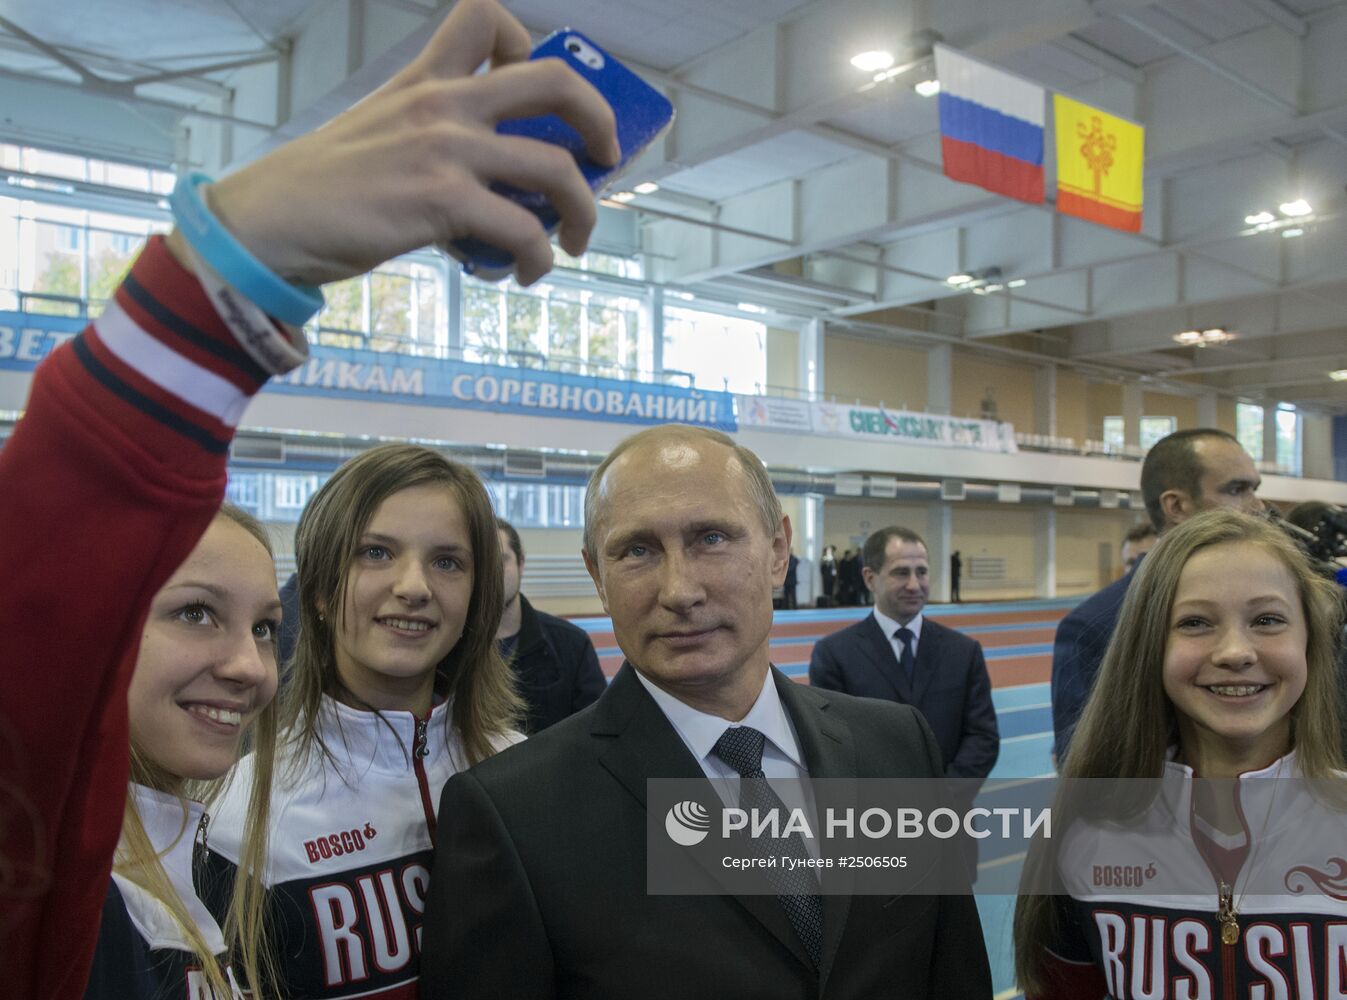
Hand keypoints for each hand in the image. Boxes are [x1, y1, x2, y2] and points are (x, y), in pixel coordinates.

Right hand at [201, 0, 619, 286]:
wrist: (268, 224)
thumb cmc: (322, 190)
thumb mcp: (379, 134)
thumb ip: (434, 138)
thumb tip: (493, 187)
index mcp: (424, 80)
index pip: (486, 17)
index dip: (529, 45)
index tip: (539, 97)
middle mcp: (442, 103)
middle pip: (554, 80)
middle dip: (600, 120)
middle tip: (603, 158)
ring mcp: (445, 149)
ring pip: (556, 167)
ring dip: (582, 211)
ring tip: (573, 240)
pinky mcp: (441, 200)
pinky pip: (523, 230)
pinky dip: (538, 259)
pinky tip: (524, 275)